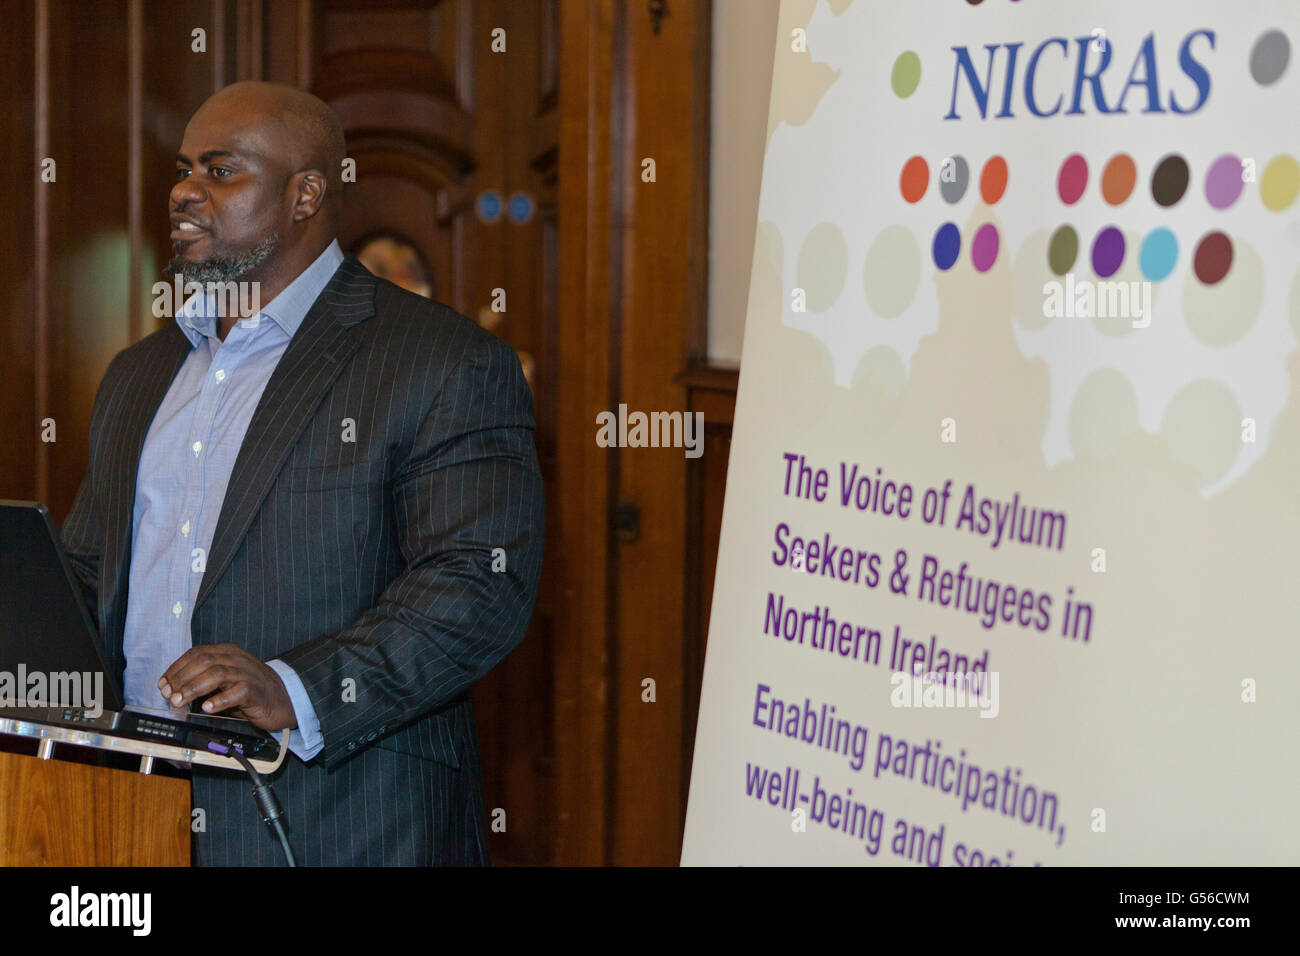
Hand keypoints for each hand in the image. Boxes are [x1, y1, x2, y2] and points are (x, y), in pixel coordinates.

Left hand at [158, 644, 297, 731]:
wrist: (283, 698)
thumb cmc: (250, 690)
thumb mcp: (225, 680)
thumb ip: (204, 680)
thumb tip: (173, 690)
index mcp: (227, 652)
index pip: (196, 653)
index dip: (176, 668)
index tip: (163, 684)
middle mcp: (236, 659)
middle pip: (204, 661)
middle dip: (181, 678)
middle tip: (169, 695)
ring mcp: (247, 673)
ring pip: (216, 673)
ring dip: (194, 687)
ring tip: (180, 701)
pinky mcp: (255, 690)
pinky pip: (236, 692)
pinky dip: (219, 699)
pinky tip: (207, 707)